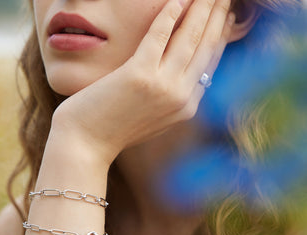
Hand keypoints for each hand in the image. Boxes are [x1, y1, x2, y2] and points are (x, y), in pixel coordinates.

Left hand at [51, 0, 234, 165]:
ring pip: (190, 37)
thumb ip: (170, 97)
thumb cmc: (113, 129)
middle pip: (206, 46)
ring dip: (202, 7)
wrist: (86, 144)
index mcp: (185, 107)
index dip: (220, 35)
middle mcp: (181, 97)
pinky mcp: (139, 75)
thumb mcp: (151, 116)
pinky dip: (169, 13)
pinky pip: (160, 34)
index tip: (225, 17)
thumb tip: (180, 70)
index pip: (210, 63)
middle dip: (218, 14)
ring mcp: (162, 87)